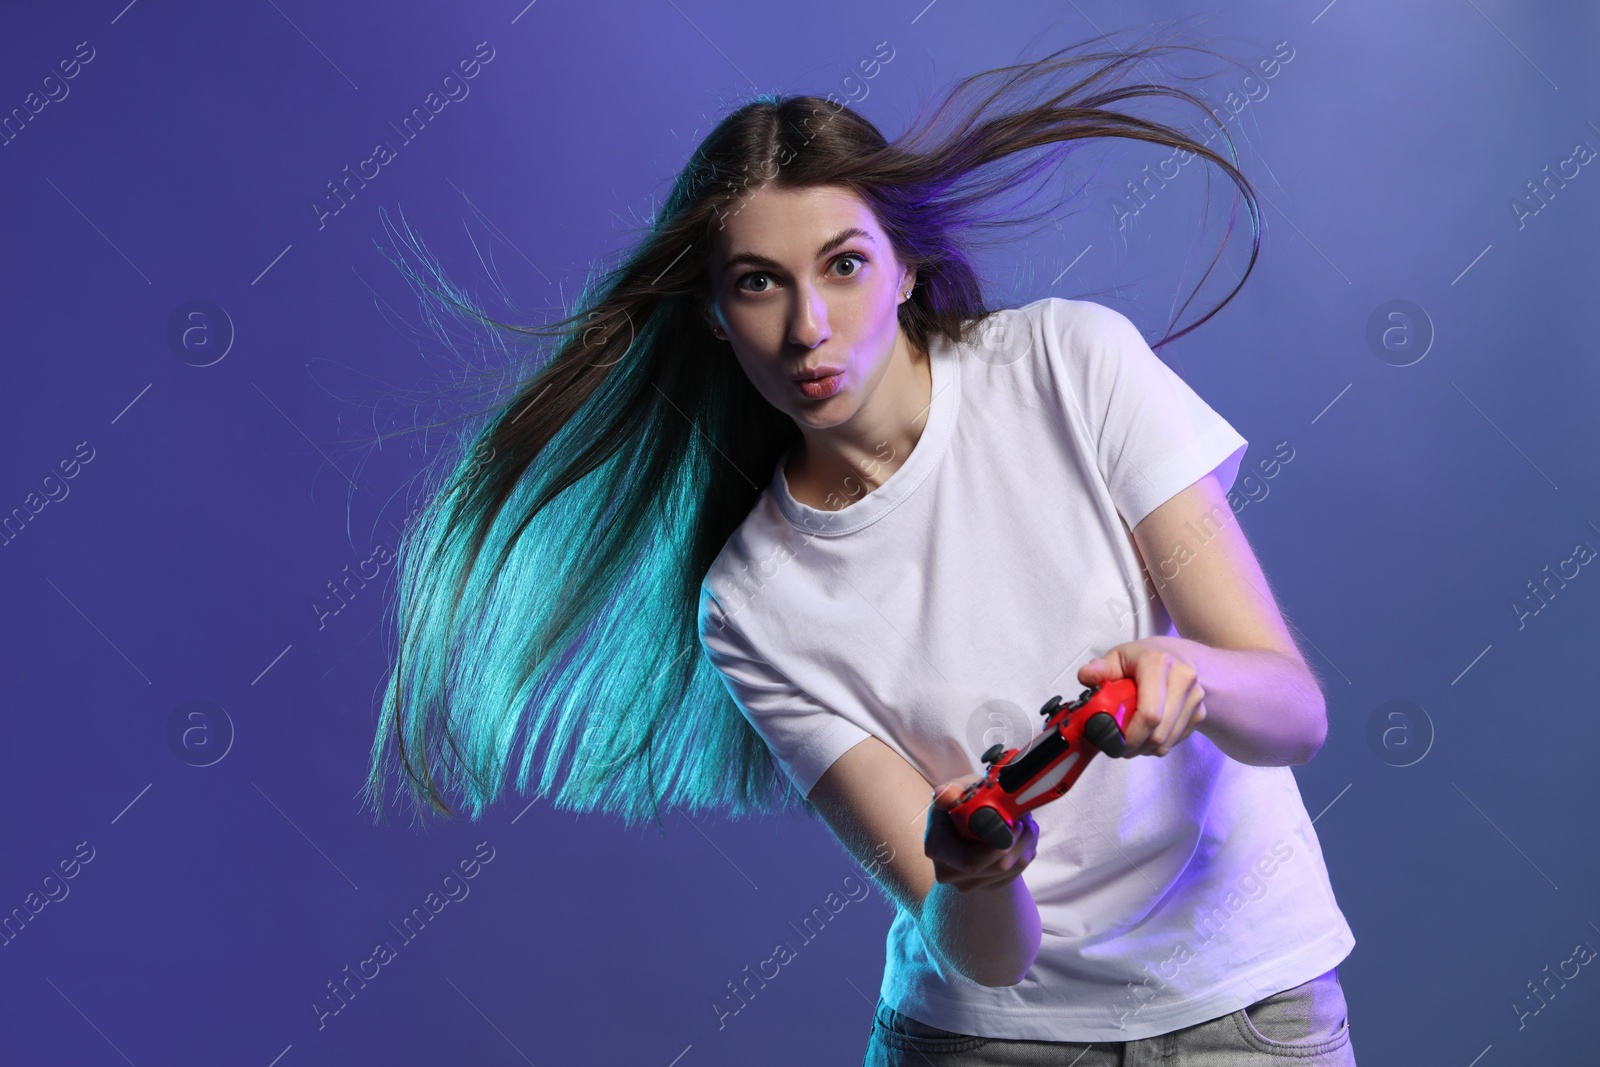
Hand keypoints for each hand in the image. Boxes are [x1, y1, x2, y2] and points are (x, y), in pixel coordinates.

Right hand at [925, 774, 1037, 892]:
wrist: (966, 817)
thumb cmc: (962, 800)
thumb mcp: (957, 788)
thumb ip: (952, 791)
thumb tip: (945, 796)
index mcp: (936, 847)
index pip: (971, 860)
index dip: (999, 845)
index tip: (1016, 823)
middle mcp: (948, 872)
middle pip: (996, 867)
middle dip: (1018, 842)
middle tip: (1026, 820)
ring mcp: (967, 883)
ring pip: (1009, 871)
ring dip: (1024, 846)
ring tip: (1026, 823)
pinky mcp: (985, 887)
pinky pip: (1014, 875)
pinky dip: (1023, 854)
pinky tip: (1020, 837)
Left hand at [1077, 638, 1206, 757]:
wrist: (1179, 656)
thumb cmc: (1143, 658)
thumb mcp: (1118, 656)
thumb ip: (1100, 668)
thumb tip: (1085, 676)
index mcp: (1159, 663)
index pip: (1149, 713)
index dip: (1132, 734)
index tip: (1116, 741)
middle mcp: (1183, 679)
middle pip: (1159, 732)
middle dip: (1136, 745)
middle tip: (1119, 746)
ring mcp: (1195, 697)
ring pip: (1168, 741)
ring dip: (1146, 748)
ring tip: (1131, 740)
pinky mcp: (1200, 712)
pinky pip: (1176, 740)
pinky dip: (1159, 744)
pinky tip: (1147, 734)